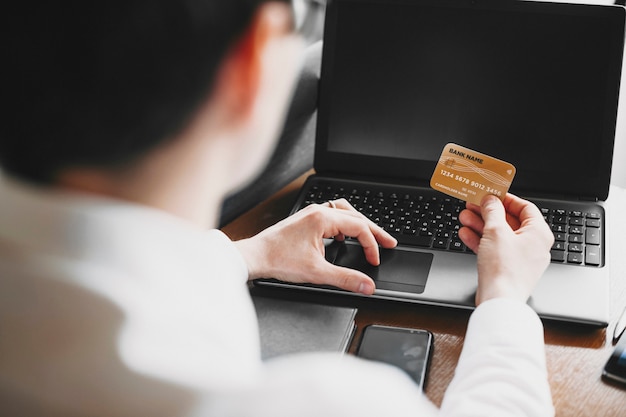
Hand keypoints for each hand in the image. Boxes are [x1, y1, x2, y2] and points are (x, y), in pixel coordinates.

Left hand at [234, 199, 396, 293]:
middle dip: (373, 231)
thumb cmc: (278, 259)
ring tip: (368, 237)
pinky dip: (342, 225)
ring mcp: (309, 214)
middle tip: (388, 242)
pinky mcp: (304, 220)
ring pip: (343, 212)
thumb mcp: (317, 272)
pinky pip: (330, 216)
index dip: (371, 244)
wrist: (254, 256)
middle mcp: (317, 211)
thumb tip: (367, 285)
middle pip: (355, 216)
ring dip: (358, 224)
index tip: (375, 259)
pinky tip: (341, 238)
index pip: (358, 226)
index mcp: (322, 218)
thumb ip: (345, 279)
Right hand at [458, 194, 553, 304]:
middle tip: (474, 204)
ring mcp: (521, 258)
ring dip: (481, 224)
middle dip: (488, 212)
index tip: (491, 194)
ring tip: (465, 217)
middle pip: (509, 221)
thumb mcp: (495, 231)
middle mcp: (533, 246)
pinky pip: (495, 249)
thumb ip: (492, 211)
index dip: (506, 198)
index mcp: (539, 233)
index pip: (525, 207)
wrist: (499, 300)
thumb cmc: (505, 269)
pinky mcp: (508, 269)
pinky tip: (466, 234)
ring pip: (500, 235)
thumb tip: (490, 200)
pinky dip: (481, 240)